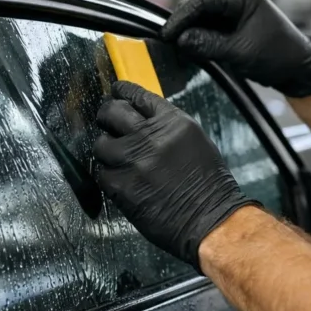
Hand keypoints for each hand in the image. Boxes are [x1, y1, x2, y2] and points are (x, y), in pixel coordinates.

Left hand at [93, 81, 258, 270]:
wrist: (210, 219)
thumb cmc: (209, 184)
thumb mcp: (193, 140)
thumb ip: (167, 125)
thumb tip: (143, 118)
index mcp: (172, 122)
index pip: (137, 96)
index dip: (122, 92)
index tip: (116, 92)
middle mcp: (150, 136)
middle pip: (112, 112)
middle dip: (106, 115)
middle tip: (106, 121)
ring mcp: (133, 161)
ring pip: (101, 143)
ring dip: (106, 149)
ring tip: (115, 157)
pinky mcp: (121, 186)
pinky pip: (100, 172)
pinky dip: (106, 174)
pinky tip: (118, 178)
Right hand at [160, 0, 310, 97]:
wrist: (299, 69)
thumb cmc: (279, 55)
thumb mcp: (240, 51)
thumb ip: (208, 44)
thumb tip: (181, 40)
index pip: (202, 0)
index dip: (181, 17)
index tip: (168, 33)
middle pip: (199, 6)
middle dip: (183, 23)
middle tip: (168, 41)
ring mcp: (235, 11)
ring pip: (202, 17)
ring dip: (190, 31)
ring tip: (177, 46)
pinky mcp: (233, 25)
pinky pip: (209, 27)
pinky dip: (198, 37)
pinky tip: (190, 48)